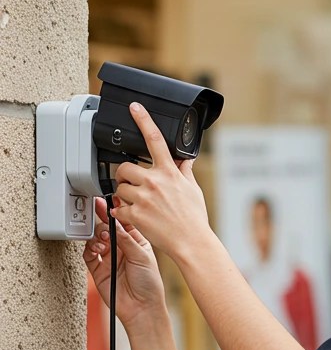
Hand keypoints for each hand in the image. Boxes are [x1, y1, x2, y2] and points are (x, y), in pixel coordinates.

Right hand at [84, 197, 165, 329]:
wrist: (141, 309)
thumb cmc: (150, 284)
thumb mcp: (142, 256)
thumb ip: (126, 238)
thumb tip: (115, 221)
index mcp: (136, 240)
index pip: (123, 221)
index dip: (116, 210)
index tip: (108, 200)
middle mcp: (121, 247)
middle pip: (107, 227)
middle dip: (103, 219)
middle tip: (99, 211)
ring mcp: (109, 257)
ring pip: (96, 238)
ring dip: (97, 235)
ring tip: (103, 239)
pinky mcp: (98, 269)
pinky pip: (88, 254)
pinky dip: (89, 248)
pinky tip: (96, 249)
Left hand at [110, 102, 210, 261]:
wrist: (191, 242)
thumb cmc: (193, 218)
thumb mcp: (192, 189)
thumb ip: (184, 171)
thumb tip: (183, 159)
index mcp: (169, 172)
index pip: (155, 139)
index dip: (143, 120)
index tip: (134, 107)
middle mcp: (154, 182)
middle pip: (125, 167)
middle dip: (124, 174)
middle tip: (130, 183)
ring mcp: (143, 198)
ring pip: (119, 189)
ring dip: (123, 195)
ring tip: (136, 203)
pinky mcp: (135, 215)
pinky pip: (118, 209)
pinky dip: (122, 212)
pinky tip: (132, 216)